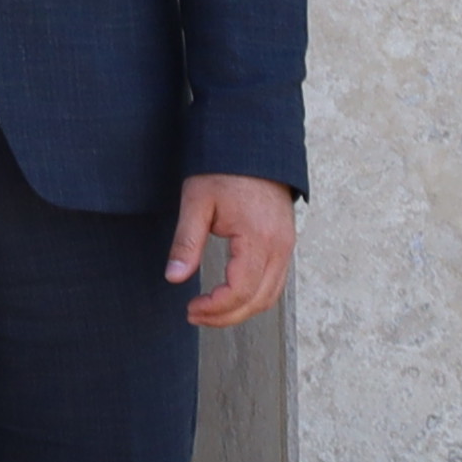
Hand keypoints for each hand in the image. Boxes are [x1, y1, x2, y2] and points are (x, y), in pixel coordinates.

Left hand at [168, 172, 296, 325]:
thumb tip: (174, 278)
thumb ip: (186, 243)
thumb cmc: (222, 169)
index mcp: (259, 238)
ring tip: (209, 310)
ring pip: (270, 295)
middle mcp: (280, 247)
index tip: (190, 308)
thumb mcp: (196, 202)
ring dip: (241, 310)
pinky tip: (230, 296)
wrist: (252, 144)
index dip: (215, 308)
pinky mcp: (285, 243)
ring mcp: (286, 246)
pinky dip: (254, 296)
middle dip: (226, 316)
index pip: (240, 291)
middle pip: (259, 301)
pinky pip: (275, 282)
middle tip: (195, 315)